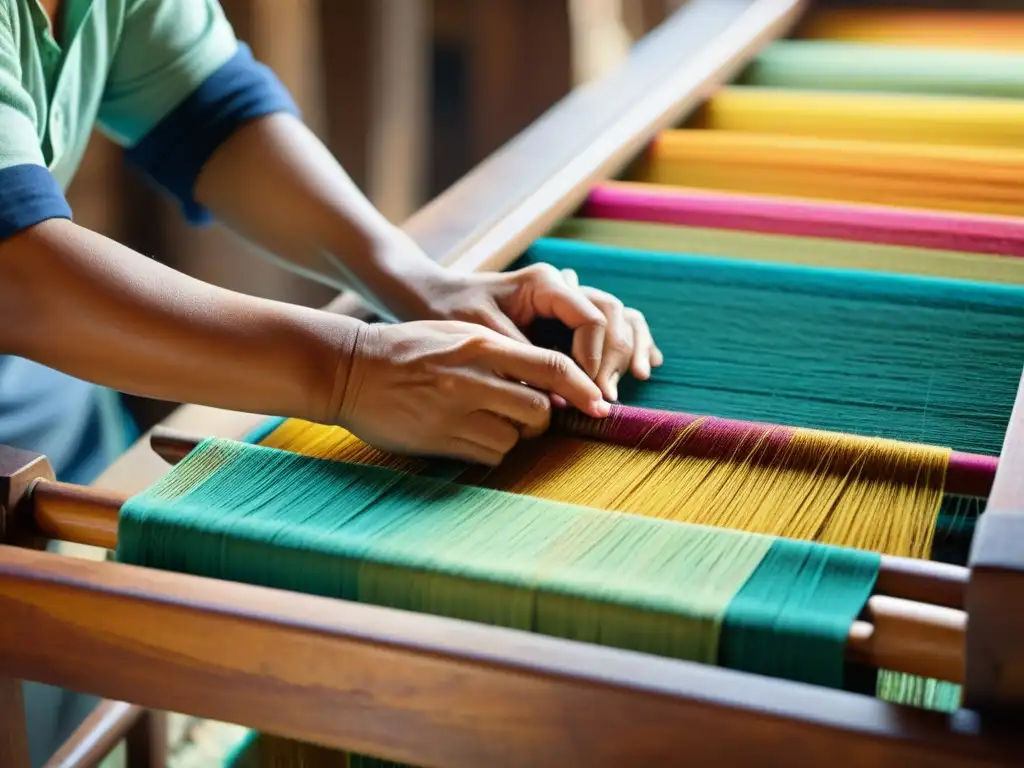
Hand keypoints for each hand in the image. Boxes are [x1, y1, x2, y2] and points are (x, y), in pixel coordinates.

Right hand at [337, 320, 609, 465]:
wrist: (349, 369)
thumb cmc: (406, 349)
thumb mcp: (456, 335)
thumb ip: (499, 352)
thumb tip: (547, 378)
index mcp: (481, 344)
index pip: (550, 366)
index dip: (582, 387)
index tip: (599, 406)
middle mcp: (473, 377)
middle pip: (540, 410)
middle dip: (542, 419)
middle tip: (527, 417)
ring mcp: (455, 410)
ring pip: (515, 437)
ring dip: (512, 436)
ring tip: (488, 423)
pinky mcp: (439, 438)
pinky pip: (488, 454)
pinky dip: (489, 450)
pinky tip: (469, 436)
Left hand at [419, 264, 662, 401]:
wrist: (430, 298)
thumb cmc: (448, 313)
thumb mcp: (481, 336)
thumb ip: (523, 361)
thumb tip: (558, 395)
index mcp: (545, 284)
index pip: (590, 317)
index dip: (596, 356)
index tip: (590, 390)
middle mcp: (562, 287)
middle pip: (612, 314)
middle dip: (616, 355)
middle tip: (607, 395)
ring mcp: (566, 300)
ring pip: (618, 315)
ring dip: (630, 345)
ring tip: (639, 376)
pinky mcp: (564, 318)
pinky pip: (608, 325)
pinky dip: (628, 342)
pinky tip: (646, 364)